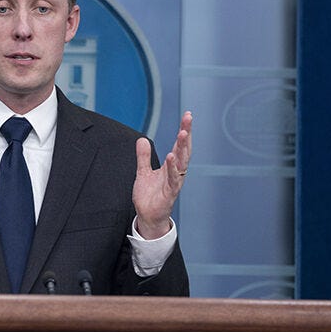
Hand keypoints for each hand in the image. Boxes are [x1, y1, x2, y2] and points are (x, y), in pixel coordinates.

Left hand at [132, 111, 191, 238]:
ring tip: (183, 134)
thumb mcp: (143, 172)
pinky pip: (173, 179)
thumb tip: (141, 139)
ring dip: (182, 148)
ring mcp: (174, 182)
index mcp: (171, 166)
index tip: (188, 115)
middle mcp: (176, 172)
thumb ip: (143, 156)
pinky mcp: (170, 193)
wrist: (148, 216)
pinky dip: (173, 168)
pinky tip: (171, 157)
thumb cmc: (149, 196)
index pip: (179, 145)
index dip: (184, 130)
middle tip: (188, 119)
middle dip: (187, 134)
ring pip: (181, 162)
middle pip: (184, 150)